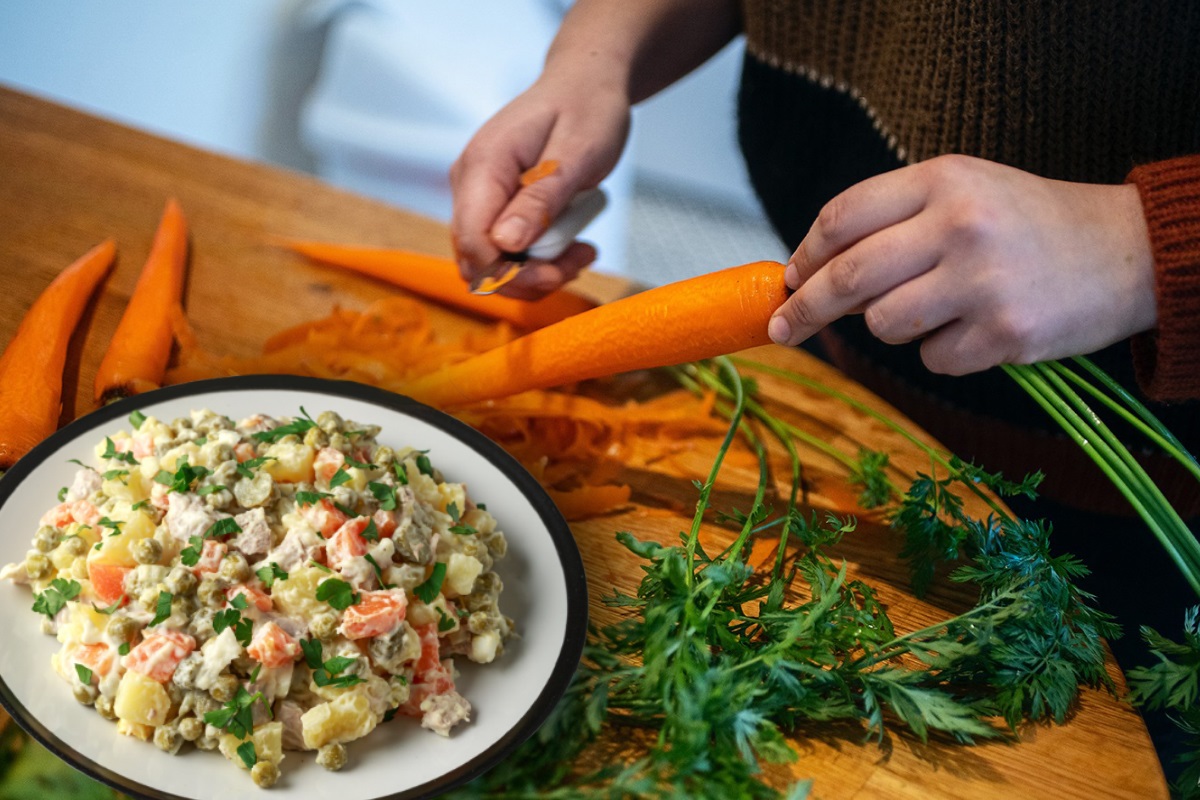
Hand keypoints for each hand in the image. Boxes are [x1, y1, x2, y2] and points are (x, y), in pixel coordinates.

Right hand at [449, 71, 630, 298]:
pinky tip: (570, 247)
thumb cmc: (587, 109)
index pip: (472, 241)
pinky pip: (505, 250)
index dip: (509, 272)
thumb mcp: (576, 154)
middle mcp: (470, 182)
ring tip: (581, 253)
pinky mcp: (493, 205)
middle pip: (476, 260)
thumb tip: (505, 244)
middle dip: (527, 277)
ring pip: (491, 262)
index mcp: (484, 164)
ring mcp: (478, 195)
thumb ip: (540, 198)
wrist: (585, 85)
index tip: (558, 271)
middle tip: (577, 261)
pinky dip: (538, 260)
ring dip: (537, 272)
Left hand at [767, 155, 1156, 373]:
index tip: (788, 279)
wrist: (1127, 252)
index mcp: (944, 180)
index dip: (805, 255)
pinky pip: (931, 359)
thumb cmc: (1029, 223)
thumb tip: (812, 274)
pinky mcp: (1004, 333)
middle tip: (784, 326)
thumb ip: (894, 220)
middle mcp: (960, 225)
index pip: (842, 218)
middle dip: (805, 308)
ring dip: (895, 326)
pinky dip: (942, 351)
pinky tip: (977, 327)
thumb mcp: (965, 192)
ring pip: (883, 324)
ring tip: (939, 307)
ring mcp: (982, 282)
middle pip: (848, 277)